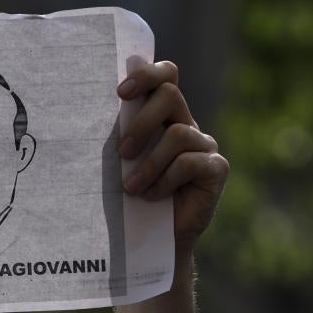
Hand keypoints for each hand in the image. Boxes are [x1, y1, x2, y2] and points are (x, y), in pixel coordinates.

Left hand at [117, 60, 229, 254]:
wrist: (153, 237)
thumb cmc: (131, 195)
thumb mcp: (121, 160)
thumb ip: (119, 131)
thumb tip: (96, 106)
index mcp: (164, 115)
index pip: (166, 75)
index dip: (147, 75)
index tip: (121, 93)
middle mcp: (187, 124)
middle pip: (170, 95)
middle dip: (141, 122)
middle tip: (122, 152)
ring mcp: (204, 146)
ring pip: (178, 134)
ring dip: (148, 164)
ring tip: (131, 188)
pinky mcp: (216, 169)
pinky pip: (189, 162)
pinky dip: (164, 180)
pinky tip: (153, 197)